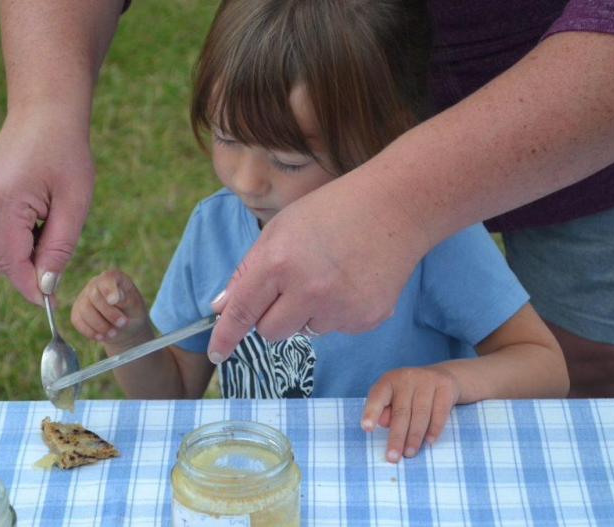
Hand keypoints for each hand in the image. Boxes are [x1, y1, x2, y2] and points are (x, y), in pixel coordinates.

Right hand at [0, 110, 94, 303]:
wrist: (44, 114)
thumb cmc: (67, 154)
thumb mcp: (74, 204)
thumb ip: (59, 249)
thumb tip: (47, 288)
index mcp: (3, 202)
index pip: (13, 263)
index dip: (31, 288)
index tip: (50, 303)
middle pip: (0, 260)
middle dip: (28, 271)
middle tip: (58, 264)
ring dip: (20, 255)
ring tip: (48, 227)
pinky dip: (10, 240)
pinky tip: (33, 221)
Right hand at [71, 270, 151, 347]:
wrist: (125, 329)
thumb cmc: (133, 314)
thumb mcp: (136, 307)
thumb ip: (126, 300)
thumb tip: (113, 298)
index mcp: (114, 278)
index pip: (107, 278)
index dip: (109, 289)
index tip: (114, 301)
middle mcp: (96, 284)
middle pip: (94, 295)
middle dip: (109, 313)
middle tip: (122, 323)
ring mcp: (84, 297)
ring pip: (84, 309)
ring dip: (100, 325)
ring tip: (113, 333)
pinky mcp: (77, 312)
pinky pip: (77, 321)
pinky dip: (90, 331)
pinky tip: (101, 336)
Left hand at [208, 171, 429, 360]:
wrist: (397, 207)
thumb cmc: (332, 211)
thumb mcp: (280, 229)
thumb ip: (248, 271)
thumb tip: (222, 308)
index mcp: (279, 262)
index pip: (242, 311)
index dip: (225, 336)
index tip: (216, 353)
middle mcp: (307, 290)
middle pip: (271, 332)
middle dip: (271, 317)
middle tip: (291, 287)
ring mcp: (339, 308)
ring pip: (305, 331)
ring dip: (308, 312)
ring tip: (330, 275)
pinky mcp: (365, 319)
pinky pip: (336, 328)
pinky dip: (337, 311)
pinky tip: (351, 281)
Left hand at [361, 366, 460, 462]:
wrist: (441, 376)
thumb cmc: (409, 393)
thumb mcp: (393, 398)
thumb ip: (385, 410)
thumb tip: (382, 423)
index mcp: (388, 381)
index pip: (377, 397)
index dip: (371, 413)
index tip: (366, 429)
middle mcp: (406, 378)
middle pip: (401, 412)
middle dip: (396, 437)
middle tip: (392, 457)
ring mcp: (427, 381)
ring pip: (420, 414)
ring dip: (414, 437)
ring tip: (409, 454)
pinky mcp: (445, 387)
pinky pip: (440, 412)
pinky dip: (434, 428)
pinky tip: (429, 441)